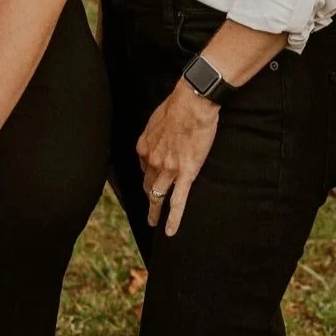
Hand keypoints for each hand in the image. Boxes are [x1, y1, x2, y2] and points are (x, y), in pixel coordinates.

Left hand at [136, 82, 219, 236]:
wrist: (192, 104)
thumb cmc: (177, 106)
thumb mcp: (157, 119)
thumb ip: (155, 134)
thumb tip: (157, 139)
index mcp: (144, 147)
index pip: (143, 168)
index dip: (148, 175)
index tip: (152, 180)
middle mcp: (152, 161)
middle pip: (148, 184)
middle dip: (148, 196)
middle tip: (149, 208)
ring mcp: (168, 170)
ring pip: (158, 196)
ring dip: (154, 212)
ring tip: (153, 222)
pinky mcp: (186, 174)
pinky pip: (178, 202)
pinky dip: (173, 219)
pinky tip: (169, 231)